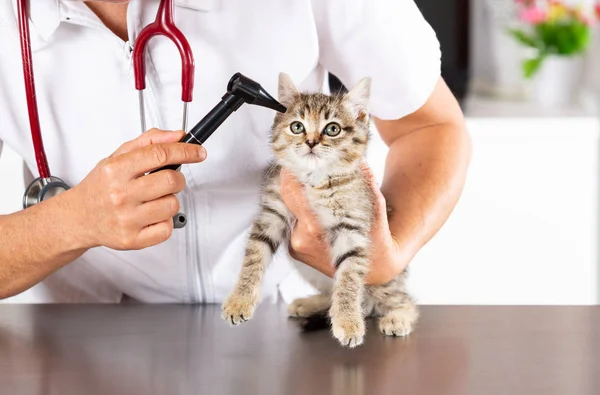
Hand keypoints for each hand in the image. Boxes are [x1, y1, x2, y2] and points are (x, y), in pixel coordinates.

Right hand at [69, 128, 205, 249]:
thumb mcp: (117, 157)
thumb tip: (177, 136)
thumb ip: (148, 142)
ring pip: (172, 205)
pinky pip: (167, 229)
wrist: (78, 218)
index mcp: (115, 170)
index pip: (160, 154)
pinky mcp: (132, 240)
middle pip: (171, 181)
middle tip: (170, 180)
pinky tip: (151, 216)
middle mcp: (120, 194)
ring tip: (153, 200)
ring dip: (170, 200)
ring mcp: (126, 219)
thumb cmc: (100, 187)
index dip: (185, 151)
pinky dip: (165, 222)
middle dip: (178, 179)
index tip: (198, 152)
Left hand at [280, 163, 406, 284]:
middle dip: (292, 178)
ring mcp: (296, 245)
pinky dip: (302, 214)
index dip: (291, 171)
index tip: (295, 158)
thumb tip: (358, 156)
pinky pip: (293, 223)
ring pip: (290, 209)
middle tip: (301, 164)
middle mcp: (302, 236)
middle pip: (287, 197)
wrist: (375, 269)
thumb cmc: (376, 234)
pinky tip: (318, 212)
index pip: (291, 190)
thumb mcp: (374, 205)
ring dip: (299, 197)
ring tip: (313, 187)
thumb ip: (365, 179)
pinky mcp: (294, 250)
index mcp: (317, 226)